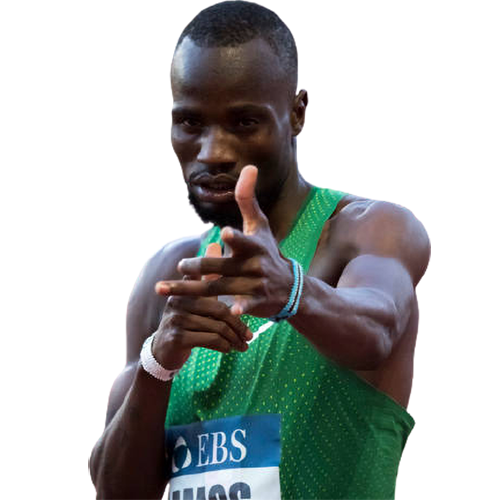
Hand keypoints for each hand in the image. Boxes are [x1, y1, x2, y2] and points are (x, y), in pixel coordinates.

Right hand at [151, 243, 251, 369]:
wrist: (163, 351)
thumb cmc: (186, 321)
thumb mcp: (197, 297)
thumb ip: (208, 275)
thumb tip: (214, 243)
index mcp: (185, 289)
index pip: (212, 285)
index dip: (231, 290)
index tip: (248, 300)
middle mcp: (178, 300)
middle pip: (219, 310)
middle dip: (237, 325)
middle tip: (250, 336)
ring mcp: (175, 319)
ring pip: (216, 327)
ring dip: (233, 339)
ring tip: (243, 345)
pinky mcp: (176, 337)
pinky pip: (208, 339)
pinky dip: (223, 345)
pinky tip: (229, 349)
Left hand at [155, 165, 294, 318]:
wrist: (290, 285)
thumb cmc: (268, 251)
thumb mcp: (259, 225)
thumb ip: (248, 198)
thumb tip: (249, 167)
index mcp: (253, 245)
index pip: (242, 240)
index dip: (235, 238)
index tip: (225, 234)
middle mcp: (253, 264)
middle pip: (220, 266)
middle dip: (200, 267)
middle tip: (181, 266)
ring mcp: (255, 284)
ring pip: (219, 287)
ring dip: (194, 290)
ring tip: (167, 291)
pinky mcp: (257, 302)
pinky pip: (244, 306)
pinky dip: (239, 309)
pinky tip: (228, 312)